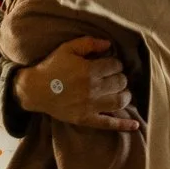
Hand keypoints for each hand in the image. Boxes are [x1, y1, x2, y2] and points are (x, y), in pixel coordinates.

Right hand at [14, 37, 139, 132]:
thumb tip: (109, 44)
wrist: (34, 90)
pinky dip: (124, 125)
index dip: (114, 63)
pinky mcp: (87, 119)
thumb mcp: (67, 49)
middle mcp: (93, 89)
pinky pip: (109, 124)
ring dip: (125, 95)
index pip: (115, 65)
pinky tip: (135, 125)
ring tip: (120, 92)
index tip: (109, 64)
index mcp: (89, 70)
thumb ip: (89, 43)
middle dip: (119, 77)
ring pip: (120, 101)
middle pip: (120, 82)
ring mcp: (91, 106)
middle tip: (113, 77)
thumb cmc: (51, 67)